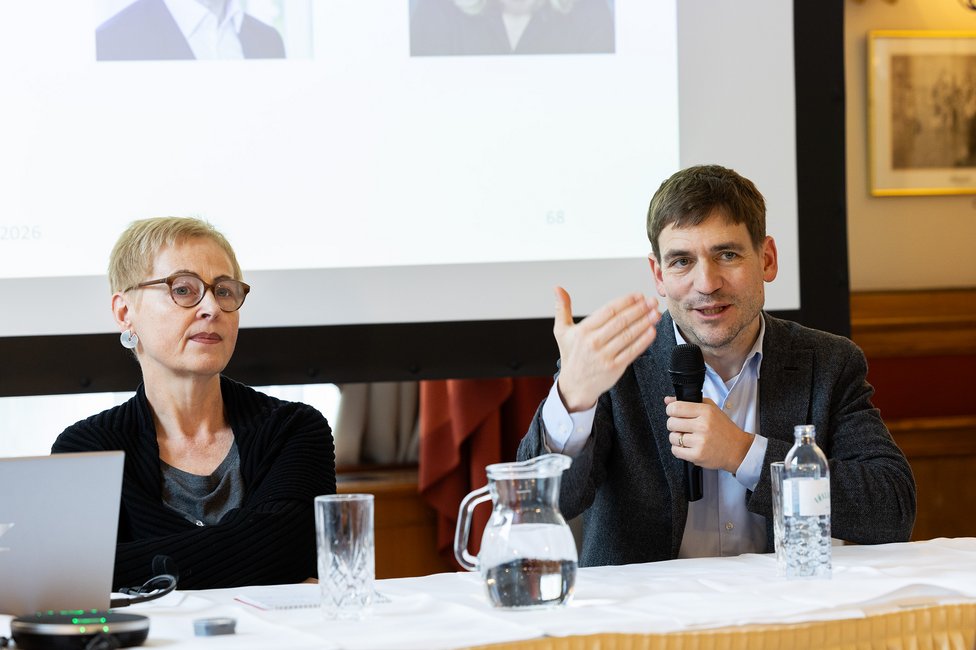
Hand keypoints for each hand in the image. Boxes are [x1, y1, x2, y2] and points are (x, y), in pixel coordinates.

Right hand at [553, 287, 658, 411]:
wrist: (575, 386)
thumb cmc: (571, 356)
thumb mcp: (562, 331)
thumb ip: (562, 308)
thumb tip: (558, 288)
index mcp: (583, 330)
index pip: (608, 310)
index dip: (626, 301)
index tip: (638, 296)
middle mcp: (594, 342)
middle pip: (621, 321)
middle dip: (640, 309)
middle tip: (652, 301)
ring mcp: (605, 355)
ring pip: (629, 335)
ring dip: (645, 322)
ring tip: (656, 313)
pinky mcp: (615, 367)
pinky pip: (632, 351)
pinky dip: (644, 340)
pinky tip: (652, 331)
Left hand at [665, 397, 753, 473]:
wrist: (738, 450)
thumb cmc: (724, 429)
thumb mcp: (711, 409)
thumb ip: (689, 402)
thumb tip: (668, 400)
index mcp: (706, 411)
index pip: (675, 408)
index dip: (671, 410)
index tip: (674, 413)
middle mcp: (703, 425)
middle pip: (671, 423)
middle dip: (674, 425)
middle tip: (683, 427)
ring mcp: (700, 441)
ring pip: (672, 437)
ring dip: (677, 438)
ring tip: (688, 438)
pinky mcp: (698, 455)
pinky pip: (676, 451)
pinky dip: (679, 450)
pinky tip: (688, 447)